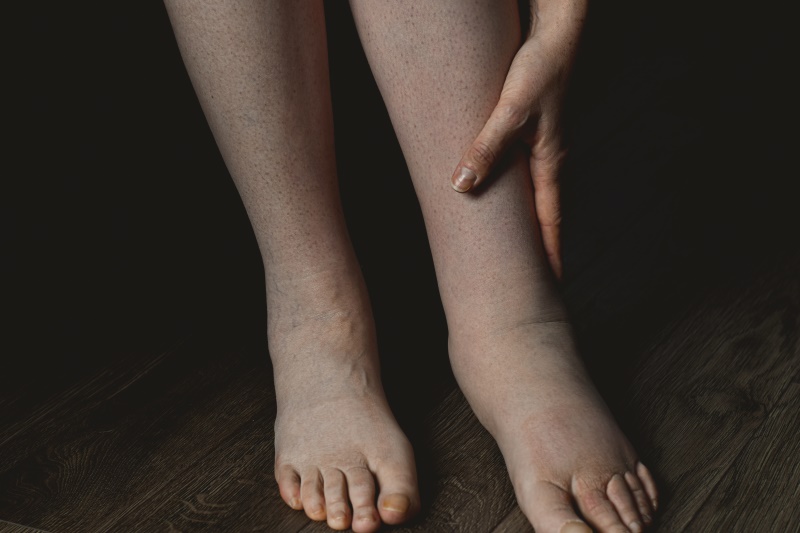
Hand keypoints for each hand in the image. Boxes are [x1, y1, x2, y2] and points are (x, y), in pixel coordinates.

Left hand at [450, 0, 586, 279]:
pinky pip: (521, 173)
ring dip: (525, 223)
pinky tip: (496, 196)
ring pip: (531, 195)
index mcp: (550, 162)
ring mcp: (540, 147)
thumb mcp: (510, 111)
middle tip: (528, 280)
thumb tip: (460, 186)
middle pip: (543, 214)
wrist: (555, 35)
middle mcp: (548, 159)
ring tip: (512, 250)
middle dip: (537, 248)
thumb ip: (486, 147)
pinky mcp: (529, 132)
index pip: (552, 220)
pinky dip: (513, 195)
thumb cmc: (539, 69)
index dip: (550, 254)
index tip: (550, 285)